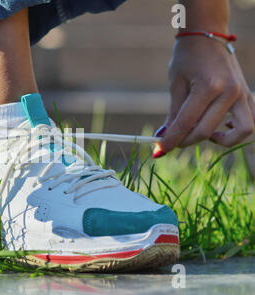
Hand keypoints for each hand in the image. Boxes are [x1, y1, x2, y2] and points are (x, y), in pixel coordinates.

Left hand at [154, 36, 254, 157]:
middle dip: (186, 141)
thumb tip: (164, 137)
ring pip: (242, 130)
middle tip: (173, 141)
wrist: (207, 34)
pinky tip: (218, 127)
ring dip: (220, 140)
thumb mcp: (176, 84)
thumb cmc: (187, 56)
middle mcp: (230, 92)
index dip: (171, 139)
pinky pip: (250, 120)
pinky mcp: (247, 94)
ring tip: (201, 133)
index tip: (159, 150)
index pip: (186, 122)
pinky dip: (236, 130)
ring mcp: (242, 93)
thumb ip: (173, 113)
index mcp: (209, 86)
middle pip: (207, 131)